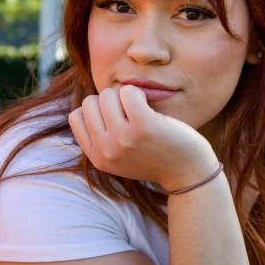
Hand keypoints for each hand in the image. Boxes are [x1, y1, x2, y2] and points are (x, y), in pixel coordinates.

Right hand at [68, 85, 220, 191]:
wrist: (188, 172)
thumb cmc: (155, 156)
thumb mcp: (119, 156)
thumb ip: (101, 138)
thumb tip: (88, 104)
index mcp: (97, 158)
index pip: (76, 116)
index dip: (96, 110)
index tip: (115, 117)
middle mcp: (106, 151)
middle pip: (90, 102)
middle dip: (110, 100)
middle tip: (130, 112)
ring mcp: (123, 139)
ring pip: (107, 94)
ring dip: (124, 95)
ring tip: (140, 109)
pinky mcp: (143, 126)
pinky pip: (128, 92)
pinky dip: (138, 93)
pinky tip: (149, 105)